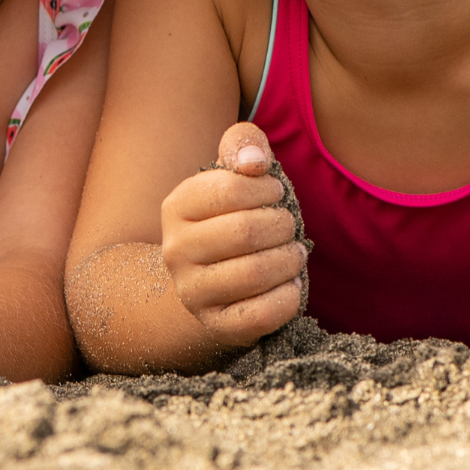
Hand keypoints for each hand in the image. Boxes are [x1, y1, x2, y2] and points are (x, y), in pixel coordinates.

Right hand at [160, 122, 306, 353]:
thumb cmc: (231, 218)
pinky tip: (291, 284)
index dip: (265, 188)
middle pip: (244, 232)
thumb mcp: (232, 174)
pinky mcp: (216, 325)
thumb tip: (254, 162)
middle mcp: (175, 251)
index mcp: (176, 207)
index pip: (229, 187)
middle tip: (288, 226)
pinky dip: (288, 297)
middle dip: (281, 225)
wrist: (209, 280)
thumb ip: (243, 145)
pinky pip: (261, 314)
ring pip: (254, 274)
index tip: (274, 194)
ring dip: (289, 260)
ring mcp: (192, 292)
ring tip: (294, 253)